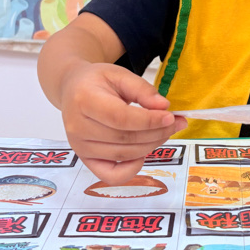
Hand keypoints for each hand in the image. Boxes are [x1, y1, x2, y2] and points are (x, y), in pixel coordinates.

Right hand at [59, 62, 186, 183]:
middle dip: (157, 132)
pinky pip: (111, 175)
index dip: (149, 120)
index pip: (120, 117)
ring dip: (151, 146)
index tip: (170, 116)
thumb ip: (142, 89)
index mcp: (84, 100)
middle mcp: (78, 128)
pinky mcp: (86, 160)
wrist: (73, 90)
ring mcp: (80, 147)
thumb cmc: (97, 81)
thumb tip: (163, 107)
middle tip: (176, 123)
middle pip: (125, 138)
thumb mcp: (119, 74)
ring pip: (124, 155)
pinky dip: (132, 170)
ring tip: (165, 131)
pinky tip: (142, 153)